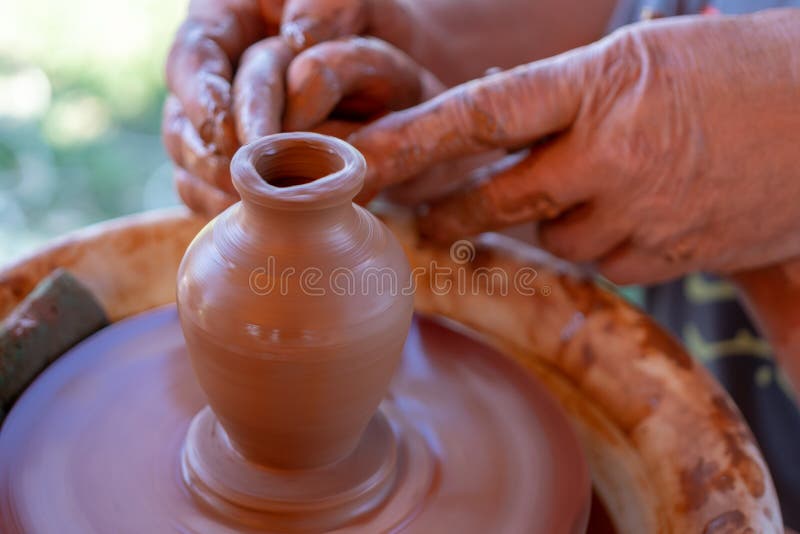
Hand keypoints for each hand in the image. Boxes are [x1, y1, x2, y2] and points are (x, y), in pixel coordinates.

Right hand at [166, 31, 443, 214]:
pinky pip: (207, 195)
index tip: (226, 126)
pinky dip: (224, 210)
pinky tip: (252, 222)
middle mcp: (211, 78)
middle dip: (212, 152)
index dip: (201, 95)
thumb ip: (325, 6)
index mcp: (224, 24)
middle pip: (183, 120)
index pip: (193, 59)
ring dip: (216, 187)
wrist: (393, 64)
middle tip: (246, 175)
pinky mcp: (234, 167)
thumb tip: (296, 41)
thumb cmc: (363, 21)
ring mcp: (217, 125)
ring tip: (249, 203)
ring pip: (190, 163)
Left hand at [349, 9, 799, 283]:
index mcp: (600, 84)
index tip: (363, 162)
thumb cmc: (732, 71)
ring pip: (555, 237)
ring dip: (555, 220)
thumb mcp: (640, 59)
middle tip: (432, 219)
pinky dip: (605, 244)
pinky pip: (604, 262)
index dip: (414, 140)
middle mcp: (612, 152)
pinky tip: (640, 211)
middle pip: (501, 196)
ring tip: (599, 184)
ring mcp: (642, 210)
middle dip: (459, 210)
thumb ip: (562, 98)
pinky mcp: (669, 255)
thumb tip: (490, 122)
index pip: (482, 114)